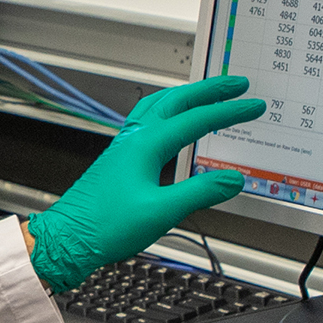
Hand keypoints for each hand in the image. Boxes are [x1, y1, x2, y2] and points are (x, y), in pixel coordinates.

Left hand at [22, 76, 265, 292]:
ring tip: (208, 94)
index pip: (197, 119)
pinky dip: (168, 111)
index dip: (229, 111)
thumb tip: (233, 179)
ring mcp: (125, 145)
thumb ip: (200, 193)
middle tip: (236, 83)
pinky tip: (172, 124)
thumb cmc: (105, 227)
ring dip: (187, 96)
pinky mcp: (119, 157)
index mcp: (146, 145)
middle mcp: (134, 138)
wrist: (68, 239)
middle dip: (209, 90)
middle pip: (177, 100)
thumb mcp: (161, 213)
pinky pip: (148, 120)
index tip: (254, 106)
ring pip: (160, 106)